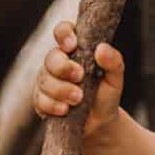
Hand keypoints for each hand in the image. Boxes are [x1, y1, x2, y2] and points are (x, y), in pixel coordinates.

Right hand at [32, 21, 123, 143]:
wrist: (100, 123)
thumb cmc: (106, 94)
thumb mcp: (115, 77)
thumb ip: (113, 61)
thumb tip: (101, 49)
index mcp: (75, 49)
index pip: (63, 30)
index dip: (63, 34)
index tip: (72, 45)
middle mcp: (58, 62)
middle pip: (51, 57)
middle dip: (63, 67)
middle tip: (80, 76)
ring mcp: (48, 81)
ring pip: (44, 79)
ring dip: (61, 89)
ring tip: (78, 99)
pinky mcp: (41, 101)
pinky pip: (39, 100)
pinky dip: (52, 105)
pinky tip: (64, 110)